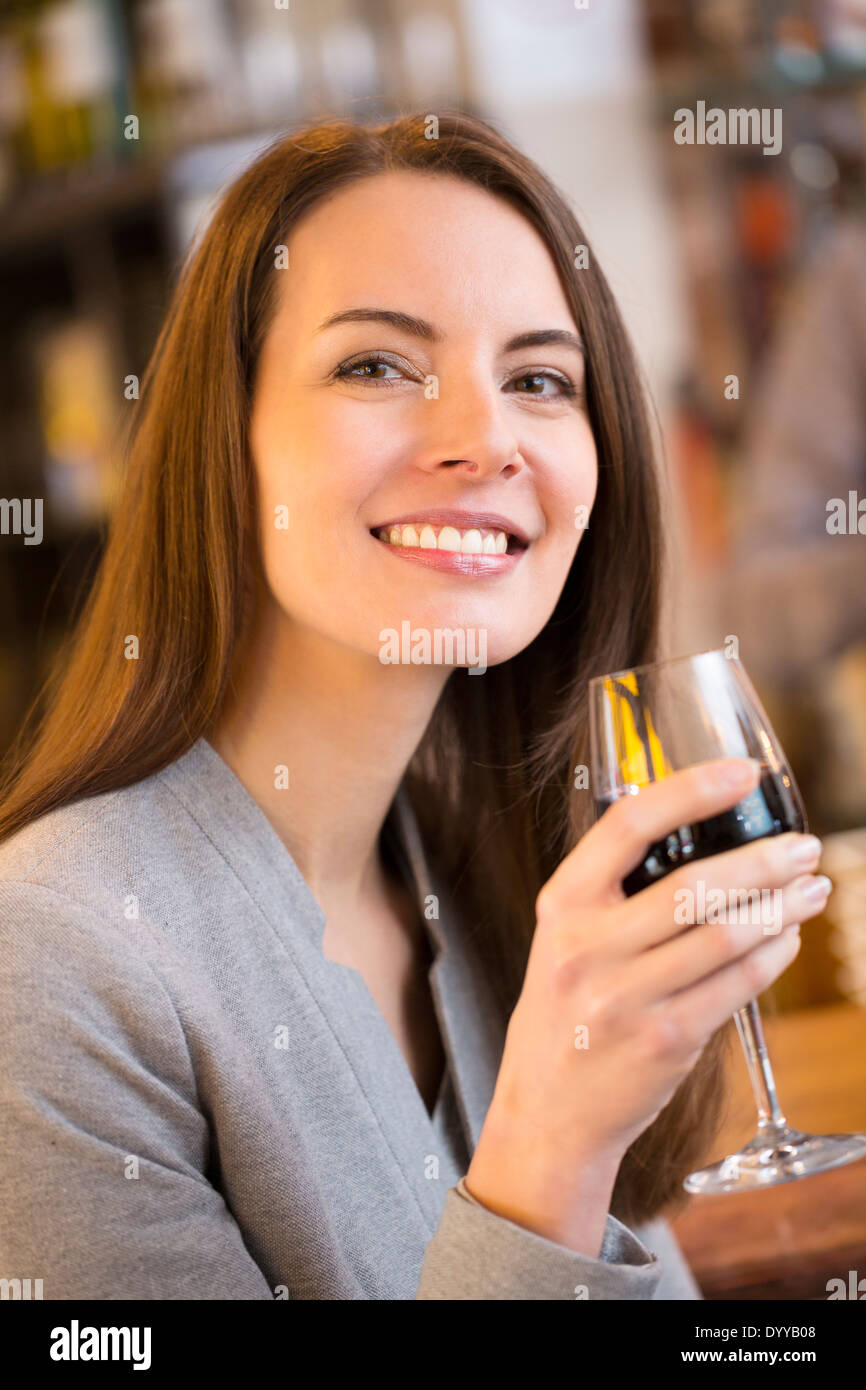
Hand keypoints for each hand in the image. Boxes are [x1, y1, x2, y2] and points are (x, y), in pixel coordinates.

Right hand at [465, 758, 826, 1253]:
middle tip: (803, 846)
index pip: (627, 826)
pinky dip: (771, 957)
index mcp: (562, 905)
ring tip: (811, 889)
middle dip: (763, 860)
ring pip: (723, 936)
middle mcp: (588, 946)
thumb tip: (696, 833)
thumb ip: (613, 892)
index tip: (740, 773)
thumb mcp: (564, 940)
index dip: (690, 791)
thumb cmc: (565, 1014)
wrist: (548, 1111)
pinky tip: (787, 940)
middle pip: (691, 885)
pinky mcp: (663, 1039)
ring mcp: (624, 996)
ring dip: (781, 907)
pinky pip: (734, 986)